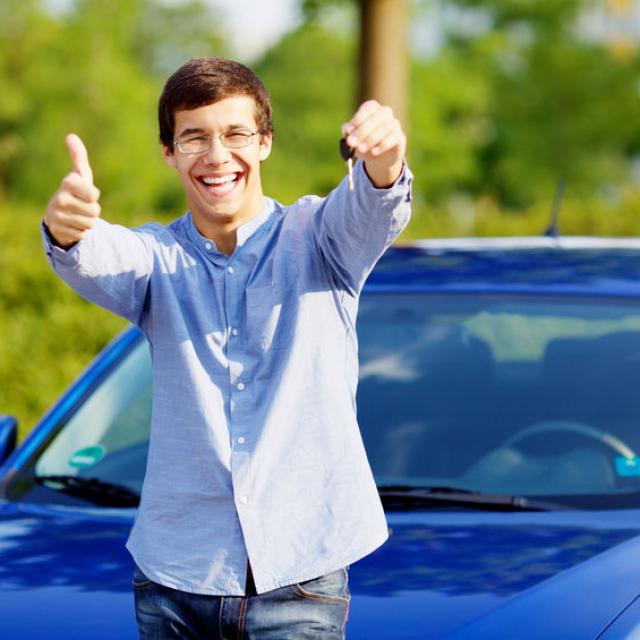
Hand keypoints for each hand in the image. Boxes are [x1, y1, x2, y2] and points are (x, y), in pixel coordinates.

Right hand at [44, 134, 100, 248]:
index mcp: (67, 183)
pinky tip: (72, 225)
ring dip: (88, 222)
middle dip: (93, 211)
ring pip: (90, 224)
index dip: (93, 196)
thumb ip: (79, 157)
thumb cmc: (75, 192)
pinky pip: (83, 234)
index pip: (94, 195)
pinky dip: (81, 232)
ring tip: (77, 215)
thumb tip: (70, 136)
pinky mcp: (59, 231)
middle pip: (95, 211)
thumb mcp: (80, 175)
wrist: (58, 215)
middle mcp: (59, 198)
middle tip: (81, 206)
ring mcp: (58, 216)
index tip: (84, 193)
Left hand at [342, 100, 405, 187]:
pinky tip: (374, 152)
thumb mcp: (354, 138)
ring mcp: (394, 124)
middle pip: (376, 117)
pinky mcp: (400, 137)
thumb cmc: (364, 142)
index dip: (358, 118)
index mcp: (373, 109)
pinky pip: (393, 138)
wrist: (379, 158)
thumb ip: (349, 133)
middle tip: (351, 143)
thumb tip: (346, 130)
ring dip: (371, 139)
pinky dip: (382, 145)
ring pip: (385, 127)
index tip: (349, 131)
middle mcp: (385, 113)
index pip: (368, 108)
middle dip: (362, 131)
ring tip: (360, 149)